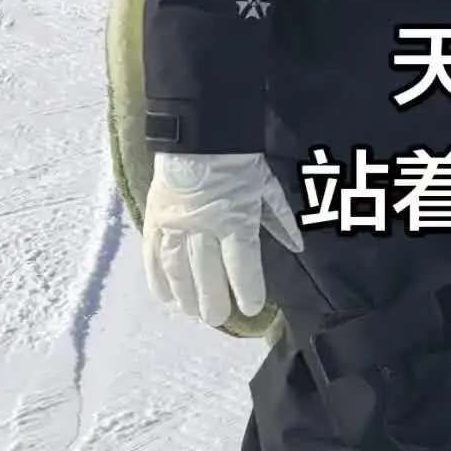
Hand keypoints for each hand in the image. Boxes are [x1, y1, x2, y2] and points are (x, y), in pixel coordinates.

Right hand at [142, 152, 303, 328]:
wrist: (200, 132)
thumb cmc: (239, 160)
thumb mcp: (266, 186)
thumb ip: (279, 219)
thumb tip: (297, 247)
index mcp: (235, 218)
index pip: (242, 262)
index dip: (248, 288)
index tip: (252, 308)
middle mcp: (204, 225)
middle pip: (207, 271)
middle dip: (213, 299)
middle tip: (216, 318)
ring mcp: (177, 222)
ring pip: (178, 267)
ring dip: (184, 293)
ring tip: (191, 312)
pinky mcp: (156, 217)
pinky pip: (153, 252)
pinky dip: (156, 276)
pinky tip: (163, 296)